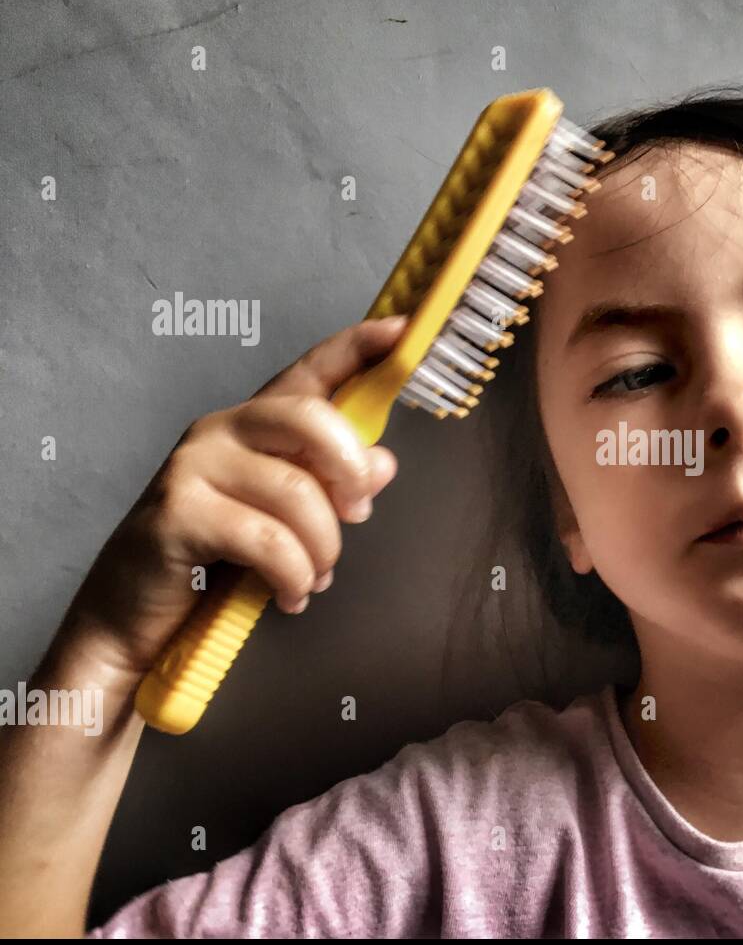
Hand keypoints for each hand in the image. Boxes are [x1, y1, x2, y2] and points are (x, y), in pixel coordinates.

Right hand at [44, 315, 410, 691]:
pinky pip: (266, 539)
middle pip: (311, 418)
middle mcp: (222, 429)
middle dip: (351, 471)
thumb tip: (384, 462)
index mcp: (255, 423)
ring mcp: (194, 466)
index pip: (311, 371)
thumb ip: (331, 486)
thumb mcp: (286, 519)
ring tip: (315, 578)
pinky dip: (293, 575)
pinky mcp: (177, 512)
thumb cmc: (218, 558)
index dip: (359, 347)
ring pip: (297, 492)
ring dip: (323, 548)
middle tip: (359, 516)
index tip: (405, 330)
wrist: (136, 614)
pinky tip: (292, 596)